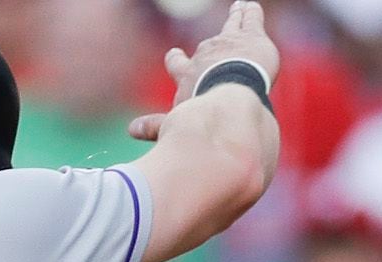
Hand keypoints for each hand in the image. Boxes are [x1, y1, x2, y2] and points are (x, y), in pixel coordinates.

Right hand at [131, 1, 276, 140]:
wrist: (227, 99)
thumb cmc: (200, 117)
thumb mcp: (174, 124)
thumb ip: (155, 126)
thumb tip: (130, 130)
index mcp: (187, 76)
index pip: (178, 64)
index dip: (176, 60)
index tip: (174, 54)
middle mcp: (205, 55)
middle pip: (205, 46)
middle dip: (207, 45)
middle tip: (211, 40)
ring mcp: (228, 42)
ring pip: (231, 25)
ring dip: (234, 17)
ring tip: (238, 8)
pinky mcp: (250, 36)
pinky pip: (250, 18)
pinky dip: (250, 12)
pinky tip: (250, 7)